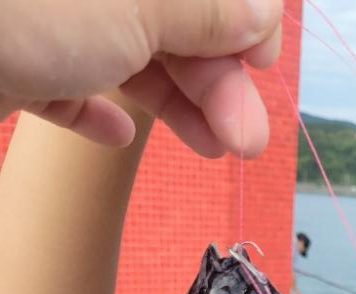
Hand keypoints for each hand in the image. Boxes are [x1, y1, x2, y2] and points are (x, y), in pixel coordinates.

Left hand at [0, 0, 282, 156]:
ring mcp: (36, 13)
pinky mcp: (3, 57)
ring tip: (213, 149)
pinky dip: (92, 106)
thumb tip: (260, 14)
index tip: (263, 64)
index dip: (240, 14)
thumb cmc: (20, 8)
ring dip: (175, 100)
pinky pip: (58, 76)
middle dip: (215, 75)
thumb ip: (205, 8)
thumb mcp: (138, 1)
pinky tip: (115, 134)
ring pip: (120, 49)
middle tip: (246, 140)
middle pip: (165, 12)